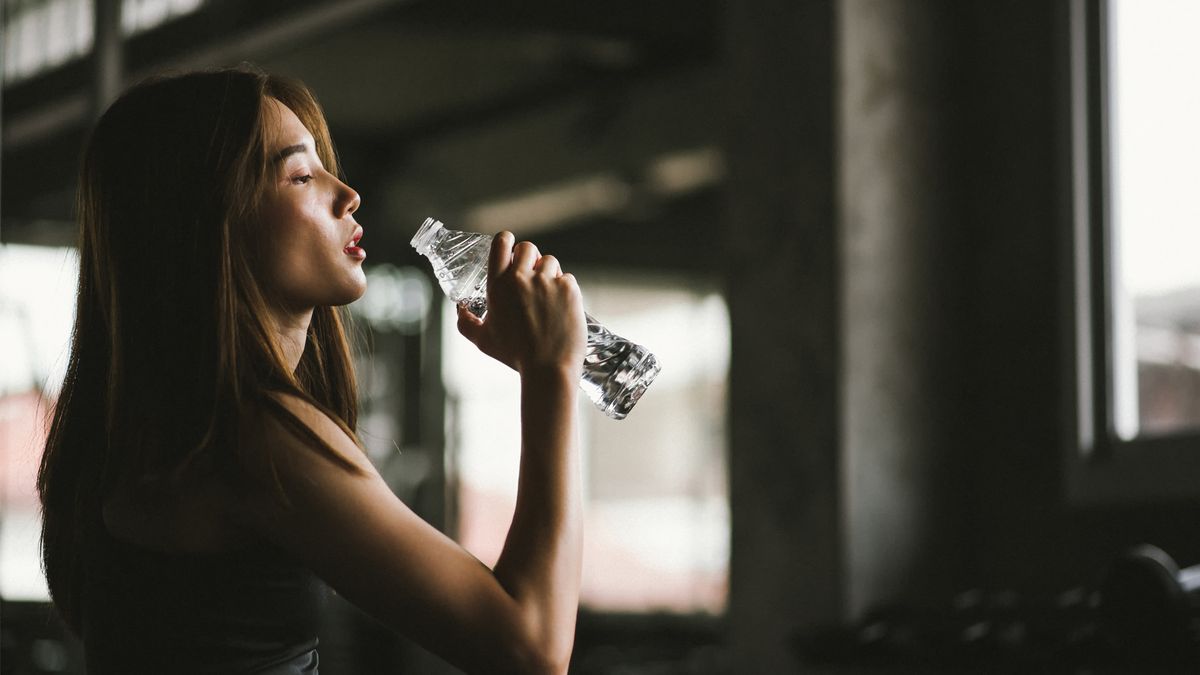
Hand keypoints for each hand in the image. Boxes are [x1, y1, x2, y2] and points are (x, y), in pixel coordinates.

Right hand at [456, 232, 585, 375]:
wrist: (548, 368)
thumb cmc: (514, 355)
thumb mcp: (483, 341)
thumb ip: (466, 323)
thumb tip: (460, 310)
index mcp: (498, 285)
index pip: (501, 242)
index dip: (507, 242)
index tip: (511, 250)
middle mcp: (521, 278)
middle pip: (528, 247)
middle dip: (530, 258)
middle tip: (531, 276)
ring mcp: (547, 282)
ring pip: (550, 261)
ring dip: (548, 273)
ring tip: (546, 295)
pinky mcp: (568, 289)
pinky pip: (567, 278)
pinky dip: (565, 289)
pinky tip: (560, 307)